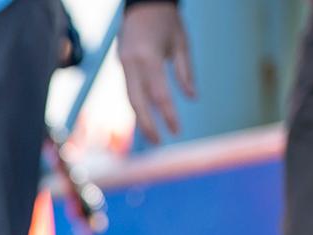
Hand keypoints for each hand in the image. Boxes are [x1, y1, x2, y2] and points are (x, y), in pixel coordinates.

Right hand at [118, 1, 194, 144]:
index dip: (167, 114)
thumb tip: (192, 98)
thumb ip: (185, 72)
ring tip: (152, 135)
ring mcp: (123, 64)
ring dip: (140, 118)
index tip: (176, 130)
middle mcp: (131, 63)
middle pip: (137, 102)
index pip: (158, 94)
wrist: (144, 2)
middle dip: (147, 124)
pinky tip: (146, 116)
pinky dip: (137, 105)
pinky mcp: (121, 64)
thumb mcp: (182, 43)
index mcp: (148, 57)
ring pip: (130, 98)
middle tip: (159, 142)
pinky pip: (128, 89)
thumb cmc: (167, 21)